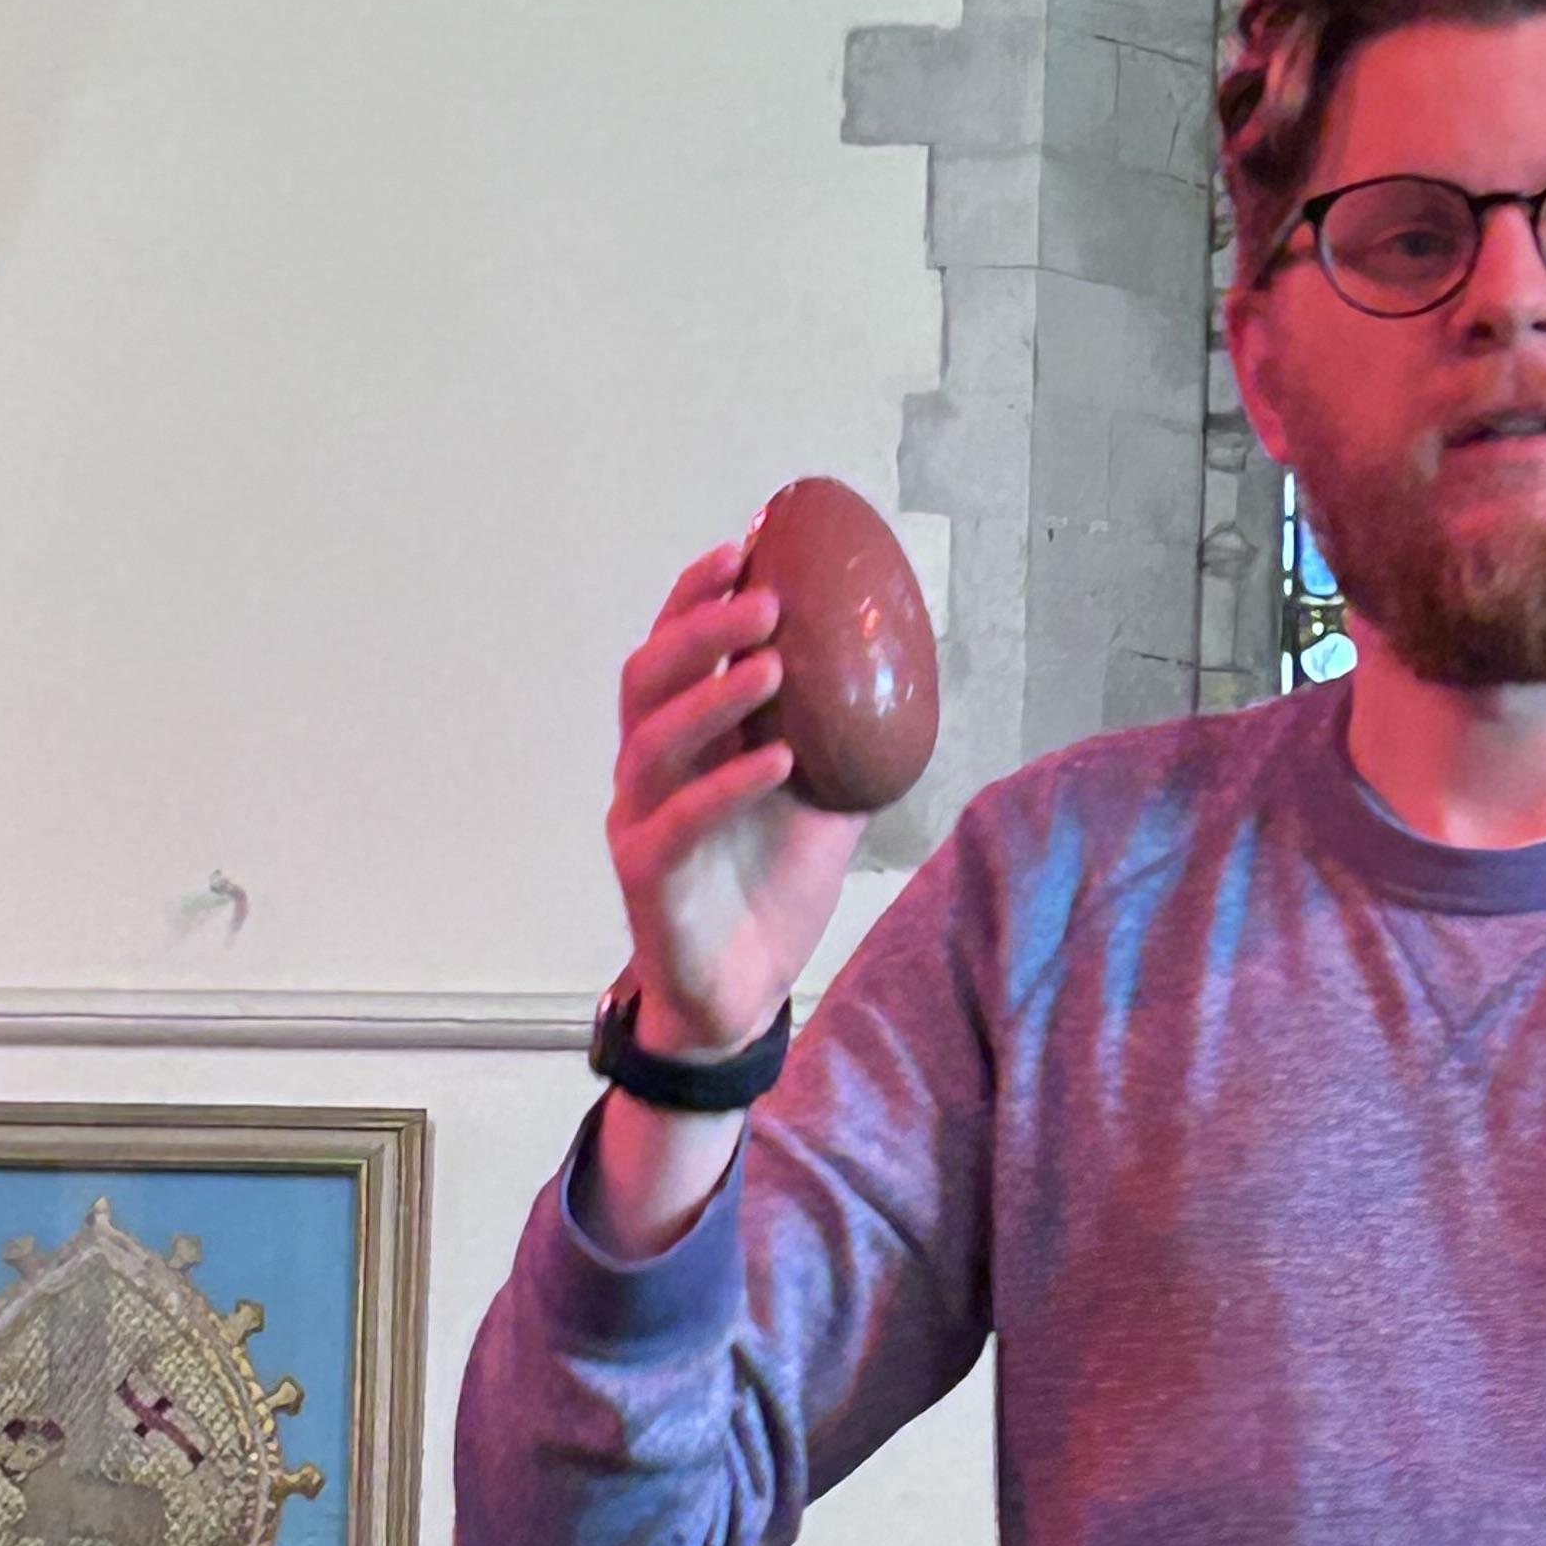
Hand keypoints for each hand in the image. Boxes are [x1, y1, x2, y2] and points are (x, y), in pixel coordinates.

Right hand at [610, 544, 863, 1057]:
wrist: (739, 999)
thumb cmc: (770, 892)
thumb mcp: (825, 803)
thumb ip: (845, 741)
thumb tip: (905, 671)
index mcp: (683, 742)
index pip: (674, 650)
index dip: (698, 595)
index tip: (747, 546)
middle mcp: (648, 773)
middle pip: (648, 677)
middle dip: (700, 627)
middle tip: (763, 599)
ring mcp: (639, 823)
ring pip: (652, 741)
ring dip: (711, 694)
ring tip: (770, 666)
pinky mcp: (647, 880)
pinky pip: (678, 823)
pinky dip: (727, 786)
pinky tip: (778, 762)